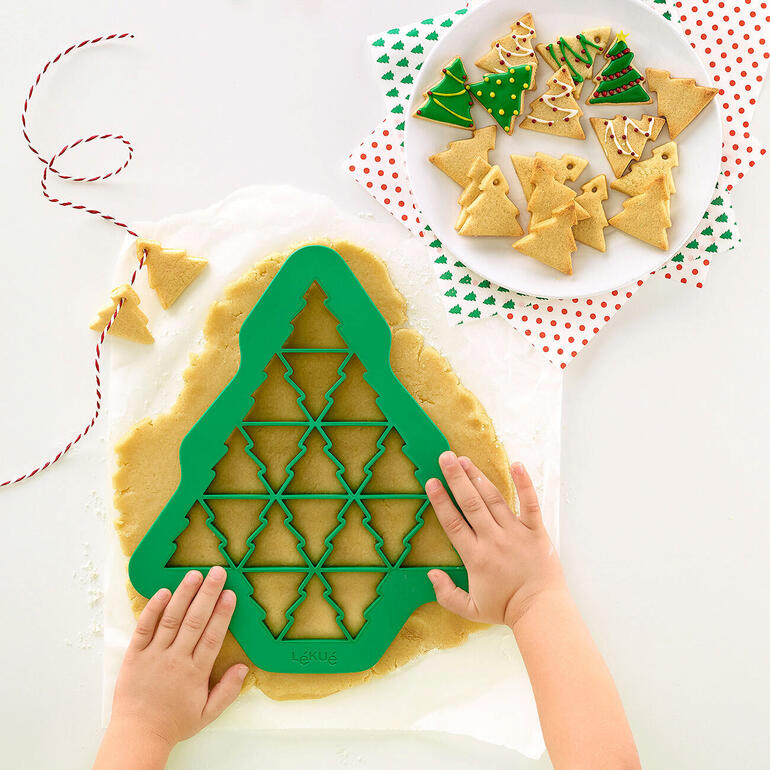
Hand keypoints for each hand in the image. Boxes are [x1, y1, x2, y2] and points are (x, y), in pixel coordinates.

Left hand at [96, 567, 247, 767]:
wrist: (137, 735)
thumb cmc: (174, 723)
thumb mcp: (207, 713)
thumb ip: (227, 691)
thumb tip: (244, 667)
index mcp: (195, 672)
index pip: (212, 636)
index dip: (222, 613)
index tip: (231, 594)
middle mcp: (175, 659)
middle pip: (195, 621)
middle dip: (208, 594)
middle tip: (218, 573)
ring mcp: (154, 655)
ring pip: (171, 619)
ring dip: (183, 595)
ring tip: (194, 574)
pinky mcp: (134, 654)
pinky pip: (144, 628)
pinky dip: (153, 609)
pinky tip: (163, 592)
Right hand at [426, 452, 566, 628]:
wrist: (540, 611)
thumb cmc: (505, 609)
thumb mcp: (470, 609)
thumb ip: (446, 593)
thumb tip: (431, 573)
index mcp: (475, 557)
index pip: (453, 523)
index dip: (440, 501)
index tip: (431, 482)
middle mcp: (493, 540)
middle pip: (471, 504)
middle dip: (456, 479)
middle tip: (445, 458)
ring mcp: (515, 533)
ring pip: (494, 499)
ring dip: (478, 478)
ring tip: (465, 460)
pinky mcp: (536, 531)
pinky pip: (530, 504)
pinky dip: (524, 484)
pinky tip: (517, 465)